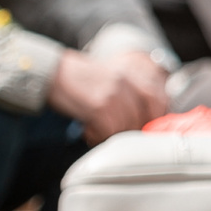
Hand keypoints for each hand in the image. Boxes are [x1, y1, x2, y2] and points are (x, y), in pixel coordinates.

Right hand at [49, 49, 170, 144]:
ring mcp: (114, 94)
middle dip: (133, 130)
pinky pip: (109, 132)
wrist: (51, 73)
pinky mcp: (100, 106)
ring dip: (112, 135)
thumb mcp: (110, 80)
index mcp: (132, 74)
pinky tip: (88, 131)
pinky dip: (98, 137)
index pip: (158, 99)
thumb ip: (129, 95)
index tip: (146, 128)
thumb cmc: (79, 81)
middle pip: (145, 116)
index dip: (155, 117)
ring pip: (127, 127)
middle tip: (116, 134)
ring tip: (96, 132)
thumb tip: (143, 121)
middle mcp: (127, 82)